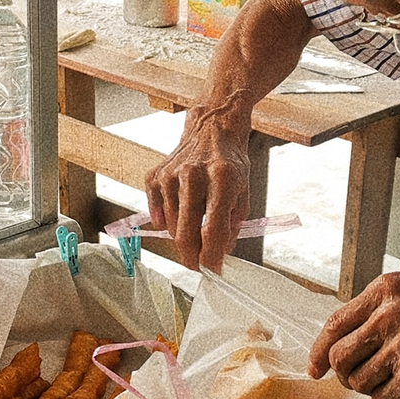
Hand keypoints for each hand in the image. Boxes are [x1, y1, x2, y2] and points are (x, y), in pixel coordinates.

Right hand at [144, 114, 250, 270]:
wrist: (212, 127)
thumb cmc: (230, 161)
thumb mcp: (243, 190)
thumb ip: (232, 224)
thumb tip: (219, 252)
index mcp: (223, 179)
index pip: (213, 230)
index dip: (212, 257)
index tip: (213, 270)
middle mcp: (194, 175)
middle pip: (186, 233)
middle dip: (192, 257)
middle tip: (198, 264)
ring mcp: (171, 175)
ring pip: (171, 227)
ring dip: (183, 235)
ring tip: (196, 225)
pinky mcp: (156, 175)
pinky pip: (156, 212)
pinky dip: (166, 220)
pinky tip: (177, 214)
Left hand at [307, 272, 399, 398]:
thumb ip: (374, 314)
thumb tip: (334, 348)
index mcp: (385, 290)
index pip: (334, 323)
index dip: (318, 351)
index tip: (314, 369)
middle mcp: (390, 313)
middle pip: (338, 357)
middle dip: (344, 374)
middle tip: (361, 379)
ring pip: (357, 381)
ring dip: (369, 388)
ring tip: (392, 379)